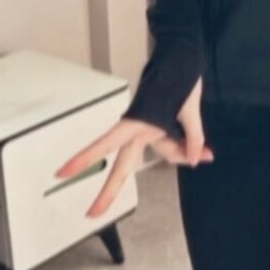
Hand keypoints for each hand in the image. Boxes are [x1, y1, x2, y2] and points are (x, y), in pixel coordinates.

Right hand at [53, 78, 211, 217]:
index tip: (62, 171)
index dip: (83, 158)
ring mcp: (148, 127)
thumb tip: (196, 160)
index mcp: (137, 122)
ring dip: (177, 155)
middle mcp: (138, 128)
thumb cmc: (179, 77)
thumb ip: (192, 137)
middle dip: (109, 190)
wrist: (182, 57)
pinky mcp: (158, 124)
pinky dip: (183, 147)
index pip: (105, 144)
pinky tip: (203, 150)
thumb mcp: (190, 109)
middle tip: (93, 213)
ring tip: (207, 153)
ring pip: (155, 152)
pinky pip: (167, 143)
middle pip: (122, 165)